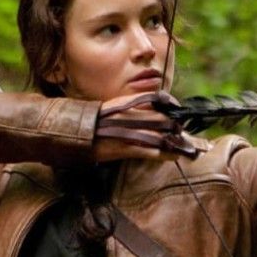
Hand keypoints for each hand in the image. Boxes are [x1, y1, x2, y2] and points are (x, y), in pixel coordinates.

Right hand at [93, 91, 210, 161]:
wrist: (73, 131)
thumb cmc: (94, 119)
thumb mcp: (114, 106)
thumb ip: (133, 105)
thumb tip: (153, 109)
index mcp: (127, 103)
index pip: (156, 99)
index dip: (171, 105)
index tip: (178, 110)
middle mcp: (130, 115)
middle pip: (162, 119)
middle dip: (175, 127)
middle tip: (180, 132)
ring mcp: (128, 132)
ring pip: (160, 136)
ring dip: (174, 142)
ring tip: (182, 147)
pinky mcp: (124, 148)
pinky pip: (150, 152)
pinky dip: (164, 155)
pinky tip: (174, 156)